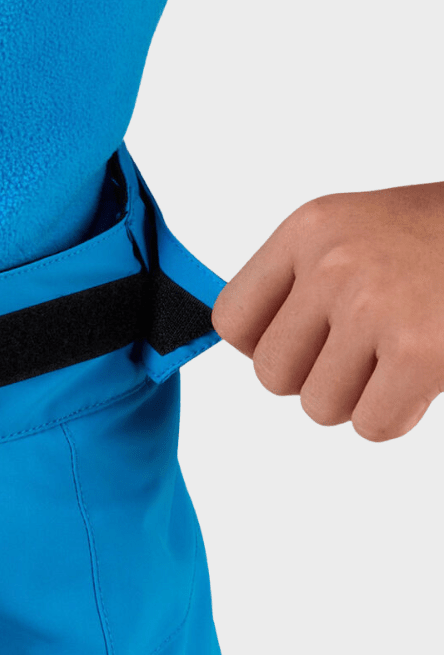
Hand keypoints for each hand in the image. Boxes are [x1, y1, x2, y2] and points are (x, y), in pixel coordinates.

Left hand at [210, 181, 443, 442]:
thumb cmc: (439, 240)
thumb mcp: (356, 231)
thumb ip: (300, 280)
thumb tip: (252, 348)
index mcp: (309, 229)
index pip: (232, 321)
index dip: (267, 347)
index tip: (305, 344)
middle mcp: (333, 262)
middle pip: (272, 376)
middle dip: (317, 379)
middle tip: (364, 354)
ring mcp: (375, 305)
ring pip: (319, 407)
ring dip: (360, 398)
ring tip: (398, 357)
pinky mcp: (419, 351)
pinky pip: (371, 426)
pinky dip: (397, 416)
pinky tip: (423, 378)